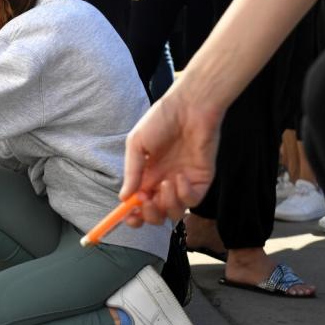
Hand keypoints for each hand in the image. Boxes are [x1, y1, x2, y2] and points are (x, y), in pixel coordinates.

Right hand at [119, 84, 223, 226]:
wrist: (190, 107)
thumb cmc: (161, 119)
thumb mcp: (136, 143)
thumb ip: (132, 171)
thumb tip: (123, 197)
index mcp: (146, 175)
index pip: (138, 204)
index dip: (132, 215)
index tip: (127, 217)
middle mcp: (163, 182)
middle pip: (155, 215)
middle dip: (148, 215)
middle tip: (145, 201)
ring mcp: (183, 183)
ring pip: (174, 213)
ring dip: (166, 204)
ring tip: (165, 183)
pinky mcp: (201, 181)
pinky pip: (192, 201)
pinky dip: (184, 194)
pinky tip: (180, 177)